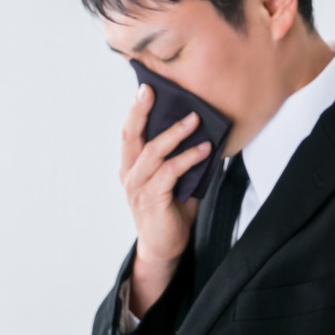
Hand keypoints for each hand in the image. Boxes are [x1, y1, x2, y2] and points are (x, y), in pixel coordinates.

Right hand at [120, 84, 211, 314]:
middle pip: (131, 136)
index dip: (135, 109)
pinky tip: (204, 150)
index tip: (145, 87)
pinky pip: (170, 173)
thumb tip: (204, 134)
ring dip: (175, 133)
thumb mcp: (176, 180)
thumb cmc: (171, 212)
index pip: (130, 132)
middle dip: (141, 111)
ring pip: (153, 152)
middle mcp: (130, 174)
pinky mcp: (152, 200)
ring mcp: (138, 188)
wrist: (165, 248)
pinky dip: (188, 158)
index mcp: (132, 166)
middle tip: (153, 90)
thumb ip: (181, 160)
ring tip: (195, 120)